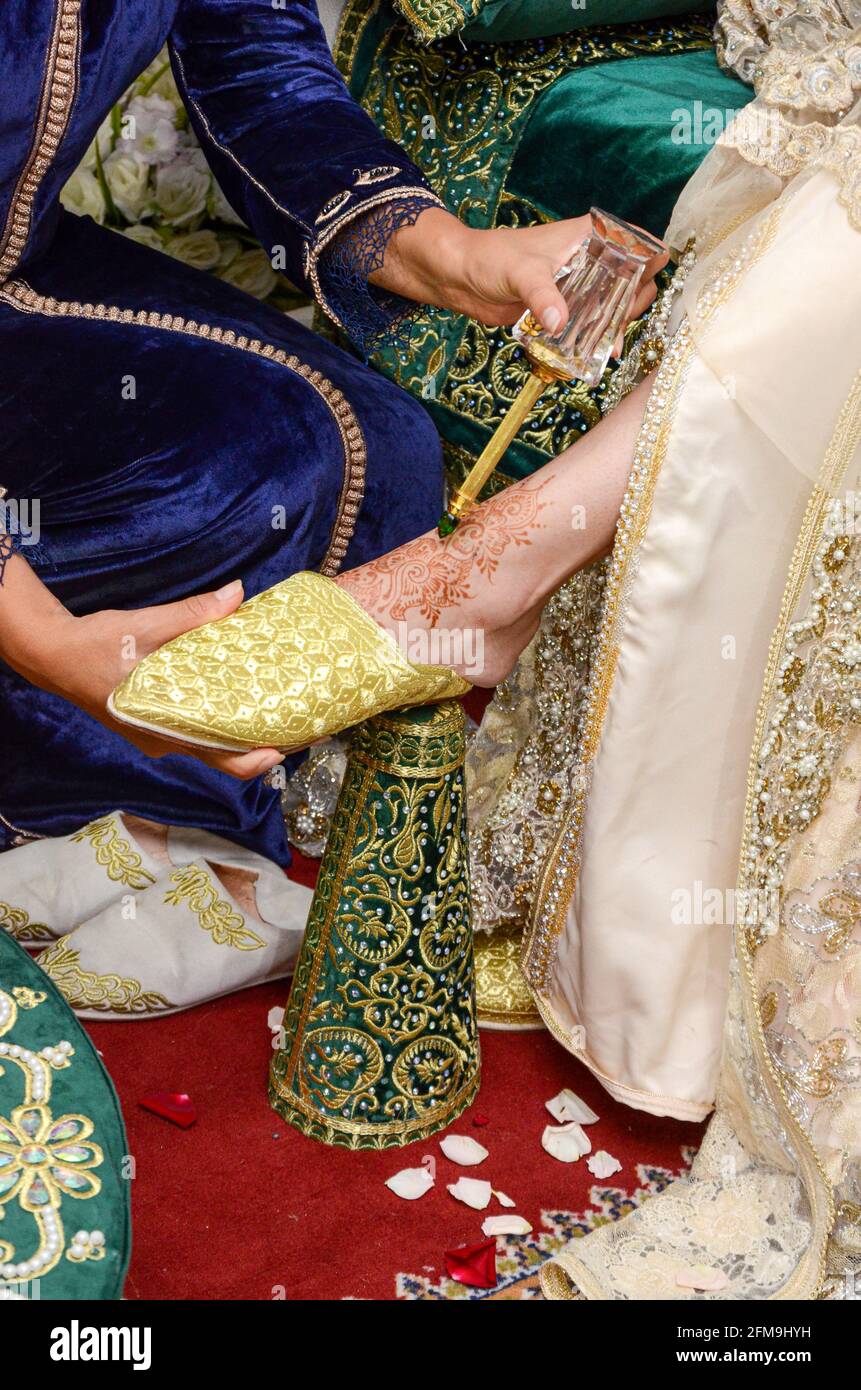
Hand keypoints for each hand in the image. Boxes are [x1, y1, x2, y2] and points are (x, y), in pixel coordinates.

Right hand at [13, 576, 283, 780]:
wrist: (54, 655)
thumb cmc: (96, 646)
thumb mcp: (146, 626)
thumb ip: (194, 614)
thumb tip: (236, 595)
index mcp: (167, 728)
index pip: (225, 761)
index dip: (263, 758)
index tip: (293, 743)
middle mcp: (167, 741)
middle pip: (228, 756)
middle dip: (267, 743)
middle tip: (303, 724)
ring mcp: (162, 735)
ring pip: (214, 743)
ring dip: (247, 730)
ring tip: (281, 707)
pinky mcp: (157, 723)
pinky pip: (199, 729)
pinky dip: (224, 718)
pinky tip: (244, 695)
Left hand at [371, 207, 667, 336]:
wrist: (460, 279)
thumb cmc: (490, 259)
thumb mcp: (520, 273)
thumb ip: (542, 295)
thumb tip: (559, 322)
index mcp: (590, 237)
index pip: (637, 241)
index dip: (651, 260)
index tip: (646, 283)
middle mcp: (592, 261)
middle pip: (635, 281)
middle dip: (634, 303)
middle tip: (619, 320)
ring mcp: (581, 288)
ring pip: (617, 307)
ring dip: (618, 325)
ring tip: (609, 344)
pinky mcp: (567, 311)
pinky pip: (593, 325)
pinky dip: (599, 339)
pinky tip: (599, 354)